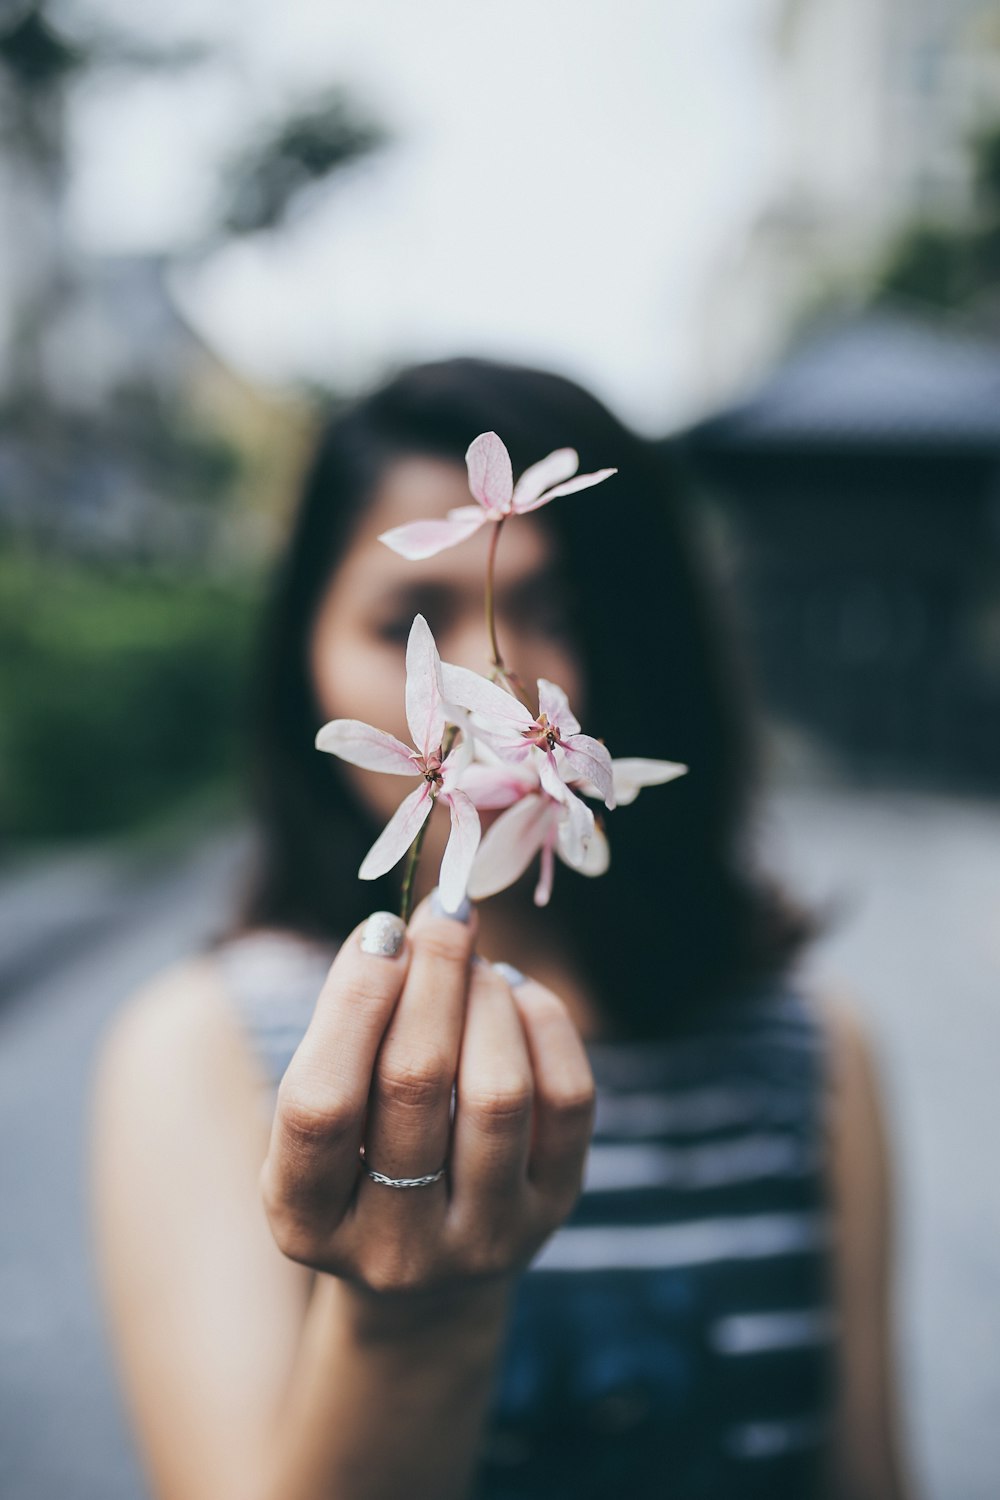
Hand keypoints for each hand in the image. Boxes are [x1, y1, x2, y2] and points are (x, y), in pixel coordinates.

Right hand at [260, 896, 595, 1323]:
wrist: (425, 1276)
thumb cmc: (354, 1163)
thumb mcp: (320, 1122)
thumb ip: (341, 1038)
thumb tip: (400, 934)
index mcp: (304, 1220)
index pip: (320, 1105)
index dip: (351, 1005)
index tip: (380, 930)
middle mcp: (393, 1247)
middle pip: (414, 1084)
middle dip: (432, 977)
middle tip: (444, 914)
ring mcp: (481, 1239)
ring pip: (497, 1091)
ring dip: (486, 998)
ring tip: (473, 959)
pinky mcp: (553, 1213)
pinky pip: (566, 1101)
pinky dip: (543, 1024)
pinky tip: (516, 992)